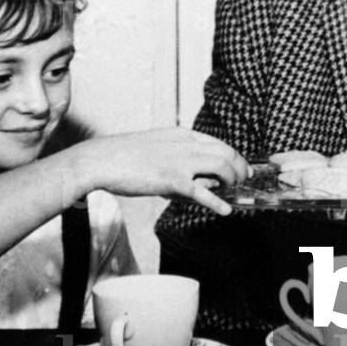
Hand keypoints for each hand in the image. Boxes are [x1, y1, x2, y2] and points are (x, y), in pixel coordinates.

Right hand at [83, 128, 250, 214]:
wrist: (102, 159)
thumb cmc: (126, 156)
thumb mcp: (158, 147)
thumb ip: (180, 158)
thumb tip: (198, 178)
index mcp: (183, 134)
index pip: (219, 143)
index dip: (235, 157)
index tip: (242, 168)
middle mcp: (186, 144)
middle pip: (227, 153)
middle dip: (240, 169)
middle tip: (243, 182)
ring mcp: (181, 161)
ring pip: (222, 168)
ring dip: (233, 181)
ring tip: (233, 193)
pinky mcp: (173, 180)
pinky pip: (203, 192)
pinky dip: (217, 203)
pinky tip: (225, 211)